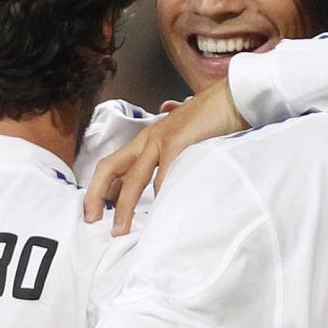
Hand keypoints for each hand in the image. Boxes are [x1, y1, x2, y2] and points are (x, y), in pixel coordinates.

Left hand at [81, 79, 248, 234]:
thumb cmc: (216, 118)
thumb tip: (167, 168)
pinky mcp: (177, 142)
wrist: (236, 97)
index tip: (96, 211)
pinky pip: (162, 178)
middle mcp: (149, 138)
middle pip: (110, 167)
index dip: (100, 187)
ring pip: (133, 179)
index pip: (114, 163)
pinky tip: (158, 216)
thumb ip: (173, 150)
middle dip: (96, 195)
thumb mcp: (186, 135)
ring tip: (120, 230)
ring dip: (124, 208)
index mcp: (148, 138)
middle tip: (91, 220)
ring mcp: (162, 139)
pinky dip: (158, 199)